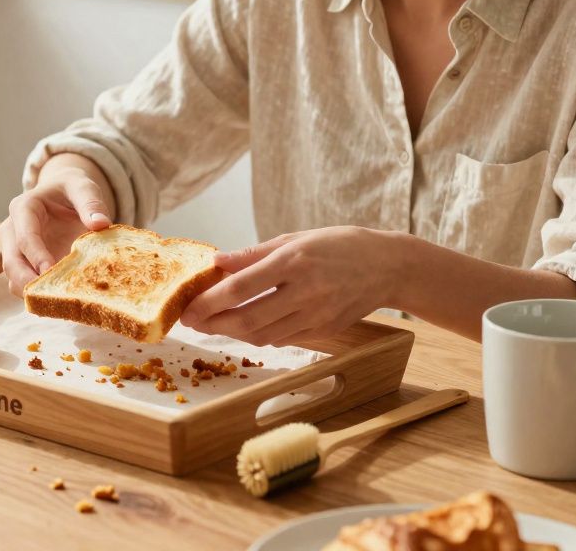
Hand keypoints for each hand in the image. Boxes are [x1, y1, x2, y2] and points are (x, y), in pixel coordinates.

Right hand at [0, 160, 112, 295]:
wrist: (62, 196)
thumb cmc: (71, 189)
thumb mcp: (82, 186)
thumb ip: (91, 202)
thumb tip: (100, 224)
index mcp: (23, 208)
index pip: (25, 236)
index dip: (36, 255)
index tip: (50, 271)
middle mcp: (12, 230)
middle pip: (11, 262)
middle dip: (26, 282)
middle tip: (49, 298)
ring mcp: (14, 250)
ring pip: (13, 278)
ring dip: (31, 293)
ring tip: (56, 304)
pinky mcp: (24, 265)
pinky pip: (24, 284)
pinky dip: (38, 296)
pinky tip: (58, 302)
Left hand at [180, 227, 403, 345]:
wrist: (387, 266)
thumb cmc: (337, 245)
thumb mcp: (295, 238)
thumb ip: (254, 254)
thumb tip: (216, 262)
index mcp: (294, 260)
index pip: (241, 286)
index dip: (209, 300)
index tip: (188, 306)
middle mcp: (305, 290)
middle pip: (248, 318)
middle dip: (213, 323)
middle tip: (191, 321)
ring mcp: (317, 313)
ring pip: (263, 334)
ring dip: (232, 332)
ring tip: (211, 324)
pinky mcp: (325, 329)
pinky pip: (282, 338)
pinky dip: (258, 335)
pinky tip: (244, 326)